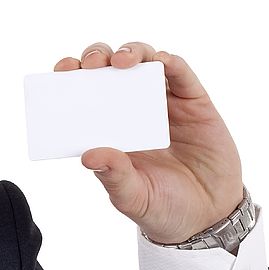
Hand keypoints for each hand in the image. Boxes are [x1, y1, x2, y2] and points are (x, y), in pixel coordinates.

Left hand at [54, 42, 243, 243]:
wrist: (208, 217)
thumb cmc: (162, 207)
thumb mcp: (132, 196)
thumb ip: (113, 176)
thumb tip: (88, 156)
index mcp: (109, 128)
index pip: (84, 93)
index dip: (72, 76)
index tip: (61, 72)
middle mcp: (133, 109)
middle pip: (111, 68)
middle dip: (97, 57)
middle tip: (92, 65)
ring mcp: (164, 103)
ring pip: (145, 62)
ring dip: (131, 52)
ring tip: (122, 61)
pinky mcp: (195, 103)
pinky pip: (183, 74)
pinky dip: (171, 62)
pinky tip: (161, 61)